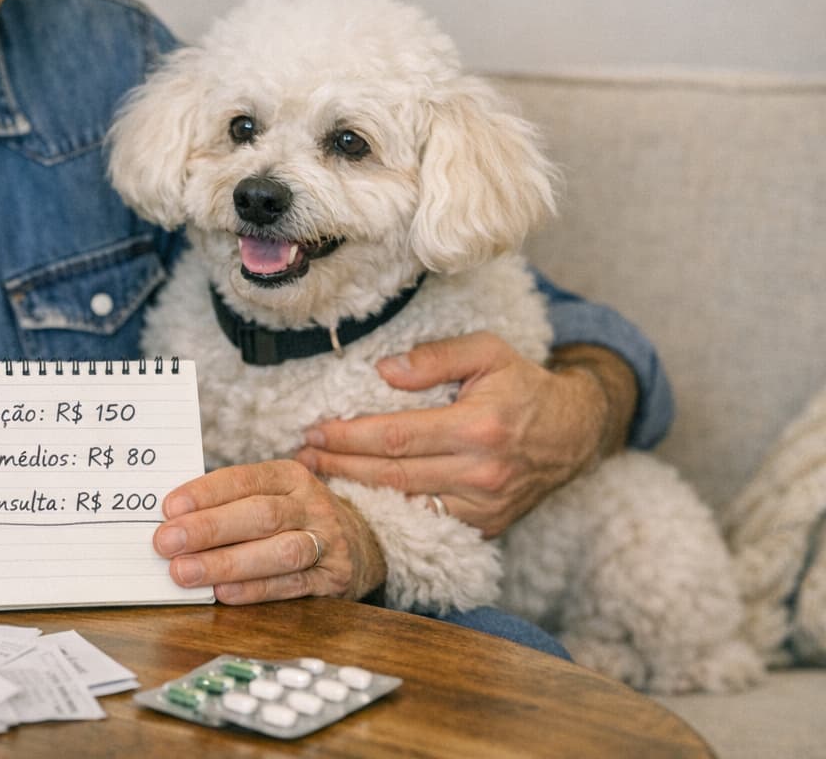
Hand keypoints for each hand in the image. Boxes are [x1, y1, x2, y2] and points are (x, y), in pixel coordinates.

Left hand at [153, 459, 385, 602]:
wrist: (361, 543)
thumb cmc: (294, 516)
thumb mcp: (272, 495)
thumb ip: (229, 502)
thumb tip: (172, 519)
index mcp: (289, 476)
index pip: (244, 479)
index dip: (205, 493)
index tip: (168, 508)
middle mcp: (311, 505)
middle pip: (260, 515)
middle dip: (208, 529)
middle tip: (166, 543)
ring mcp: (326, 542)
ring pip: (278, 551)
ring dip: (227, 563)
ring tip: (185, 572)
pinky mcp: (333, 579)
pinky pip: (291, 585)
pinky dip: (255, 590)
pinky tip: (222, 593)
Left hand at [295, 333, 633, 536]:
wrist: (576, 432)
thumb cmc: (524, 386)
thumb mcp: (487, 352)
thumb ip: (435, 357)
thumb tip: (384, 370)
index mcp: (478, 428)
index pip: (396, 436)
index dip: (350, 436)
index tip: (315, 431)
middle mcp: (481, 473)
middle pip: (393, 474)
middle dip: (340, 466)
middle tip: (302, 459)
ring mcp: (485, 507)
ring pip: (407, 503)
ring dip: (357, 494)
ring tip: (318, 480)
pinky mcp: (487, 526)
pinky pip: (429, 523)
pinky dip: (392, 515)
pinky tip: (360, 502)